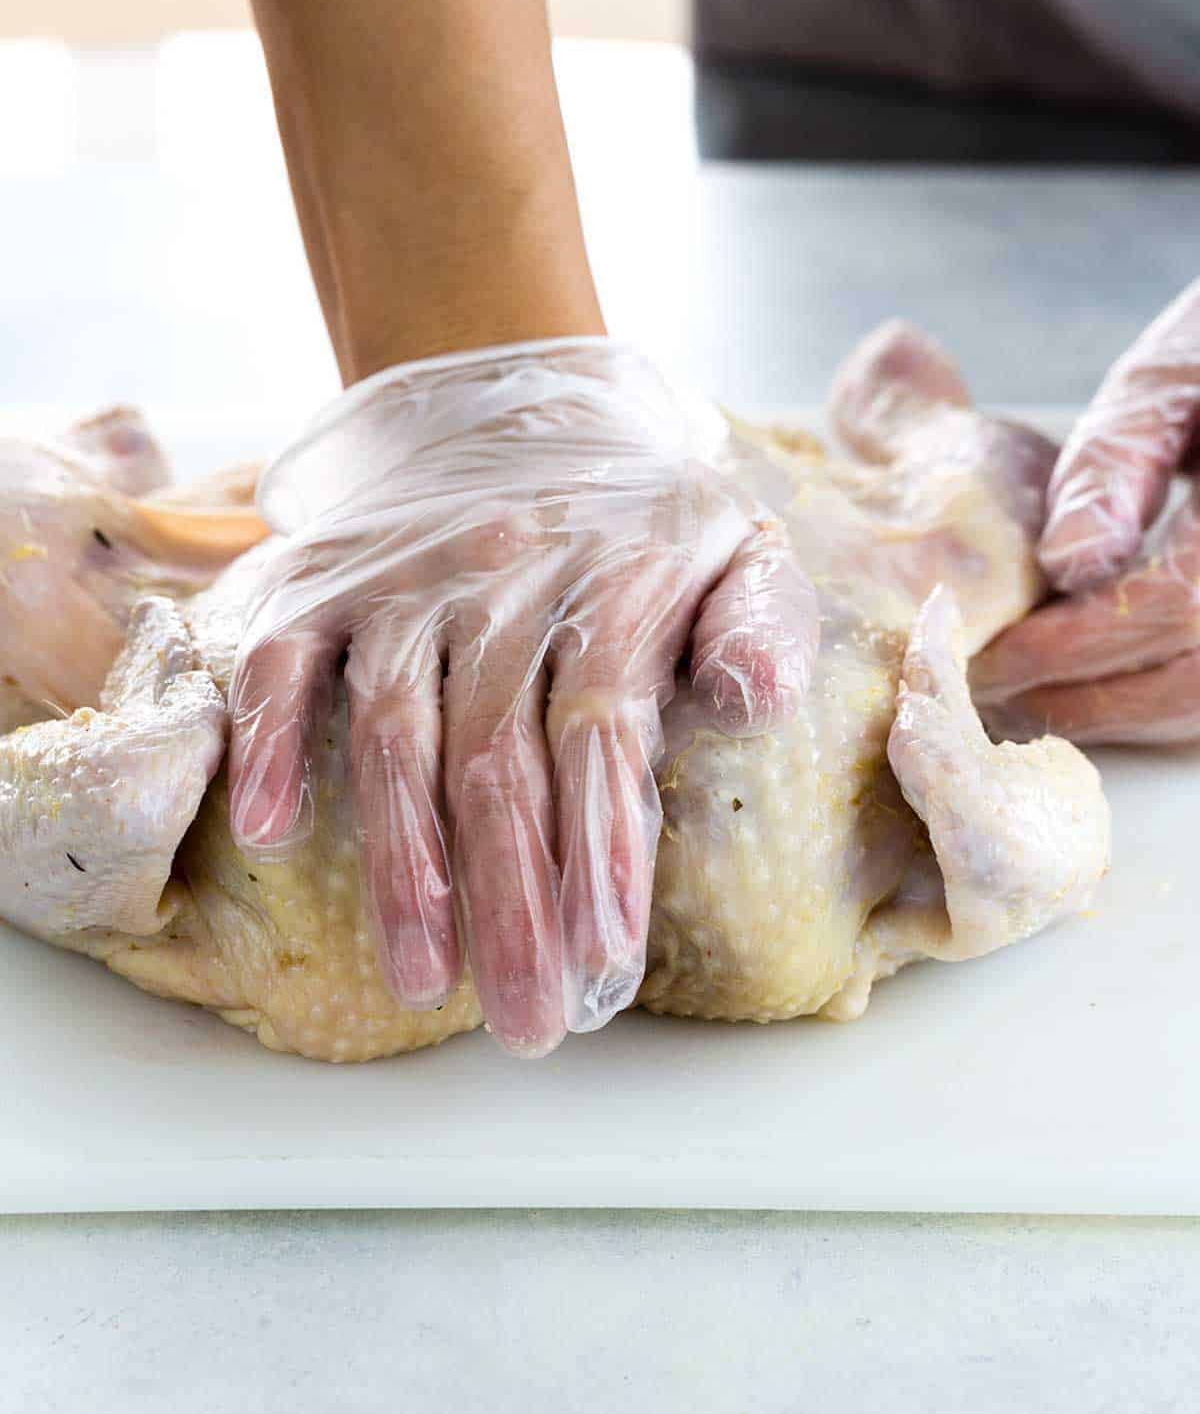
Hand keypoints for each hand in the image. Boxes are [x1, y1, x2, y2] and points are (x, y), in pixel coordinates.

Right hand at [227, 340, 818, 1054]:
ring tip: (423, 978)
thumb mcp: (737, 543)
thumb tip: (750, 700)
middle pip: (500, 757)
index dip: (600, 851)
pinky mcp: (325, 577)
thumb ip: (761, 620)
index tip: (606, 965)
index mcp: (614, 580)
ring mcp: (404, 578)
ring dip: (405, 857)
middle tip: (530, 1022)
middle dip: (513, 900)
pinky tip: (273, 829)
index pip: (602, 730)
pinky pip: (283, 656)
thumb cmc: (638, 512)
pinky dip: (268, 736)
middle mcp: (502, 579)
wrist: (512, 392)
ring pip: (395, 726)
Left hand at [972, 281, 1199, 743]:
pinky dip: (1160, 701)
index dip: (1075, 646)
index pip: (1170, 609)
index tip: (994, 655)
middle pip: (1193, 680)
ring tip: (1034, 696)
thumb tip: (1064, 566)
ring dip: (1122, 713)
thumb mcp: (1169, 379)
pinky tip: (1098, 683)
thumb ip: (1116, 465)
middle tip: (994, 691)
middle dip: (1085, 699)